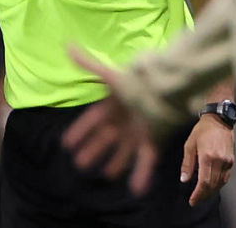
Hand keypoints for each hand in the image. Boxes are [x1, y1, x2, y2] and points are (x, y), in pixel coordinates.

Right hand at [62, 48, 158, 195]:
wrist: (169, 85)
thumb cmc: (139, 80)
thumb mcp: (112, 75)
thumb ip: (89, 64)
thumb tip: (67, 46)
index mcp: (114, 105)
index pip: (92, 120)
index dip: (80, 131)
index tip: (66, 143)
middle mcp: (125, 120)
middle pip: (106, 138)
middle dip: (94, 150)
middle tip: (80, 163)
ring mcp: (139, 130)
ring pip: (124, 151)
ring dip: (116, 163)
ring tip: (108, 174)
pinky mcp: (154, 139)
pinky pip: (145, 160)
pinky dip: (141, 175)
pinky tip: (137, 189)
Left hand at [181, 115, 234, 204]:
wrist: (220, 120)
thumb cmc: (202, 130)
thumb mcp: (190, 145)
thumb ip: (187, 163)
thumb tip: (184, 179)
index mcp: (208, 156)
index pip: (204, 182)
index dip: (198, 194)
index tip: (192, 201)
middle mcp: (220, 160)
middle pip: (212, 185)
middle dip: (203, 195)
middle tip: (195, 201)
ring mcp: (227, 161)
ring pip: (220, 183)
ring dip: (211, 192)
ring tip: (202, 196)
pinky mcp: (231, 160)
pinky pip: (225, 177)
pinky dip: (218, 184)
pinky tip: (212, 186)